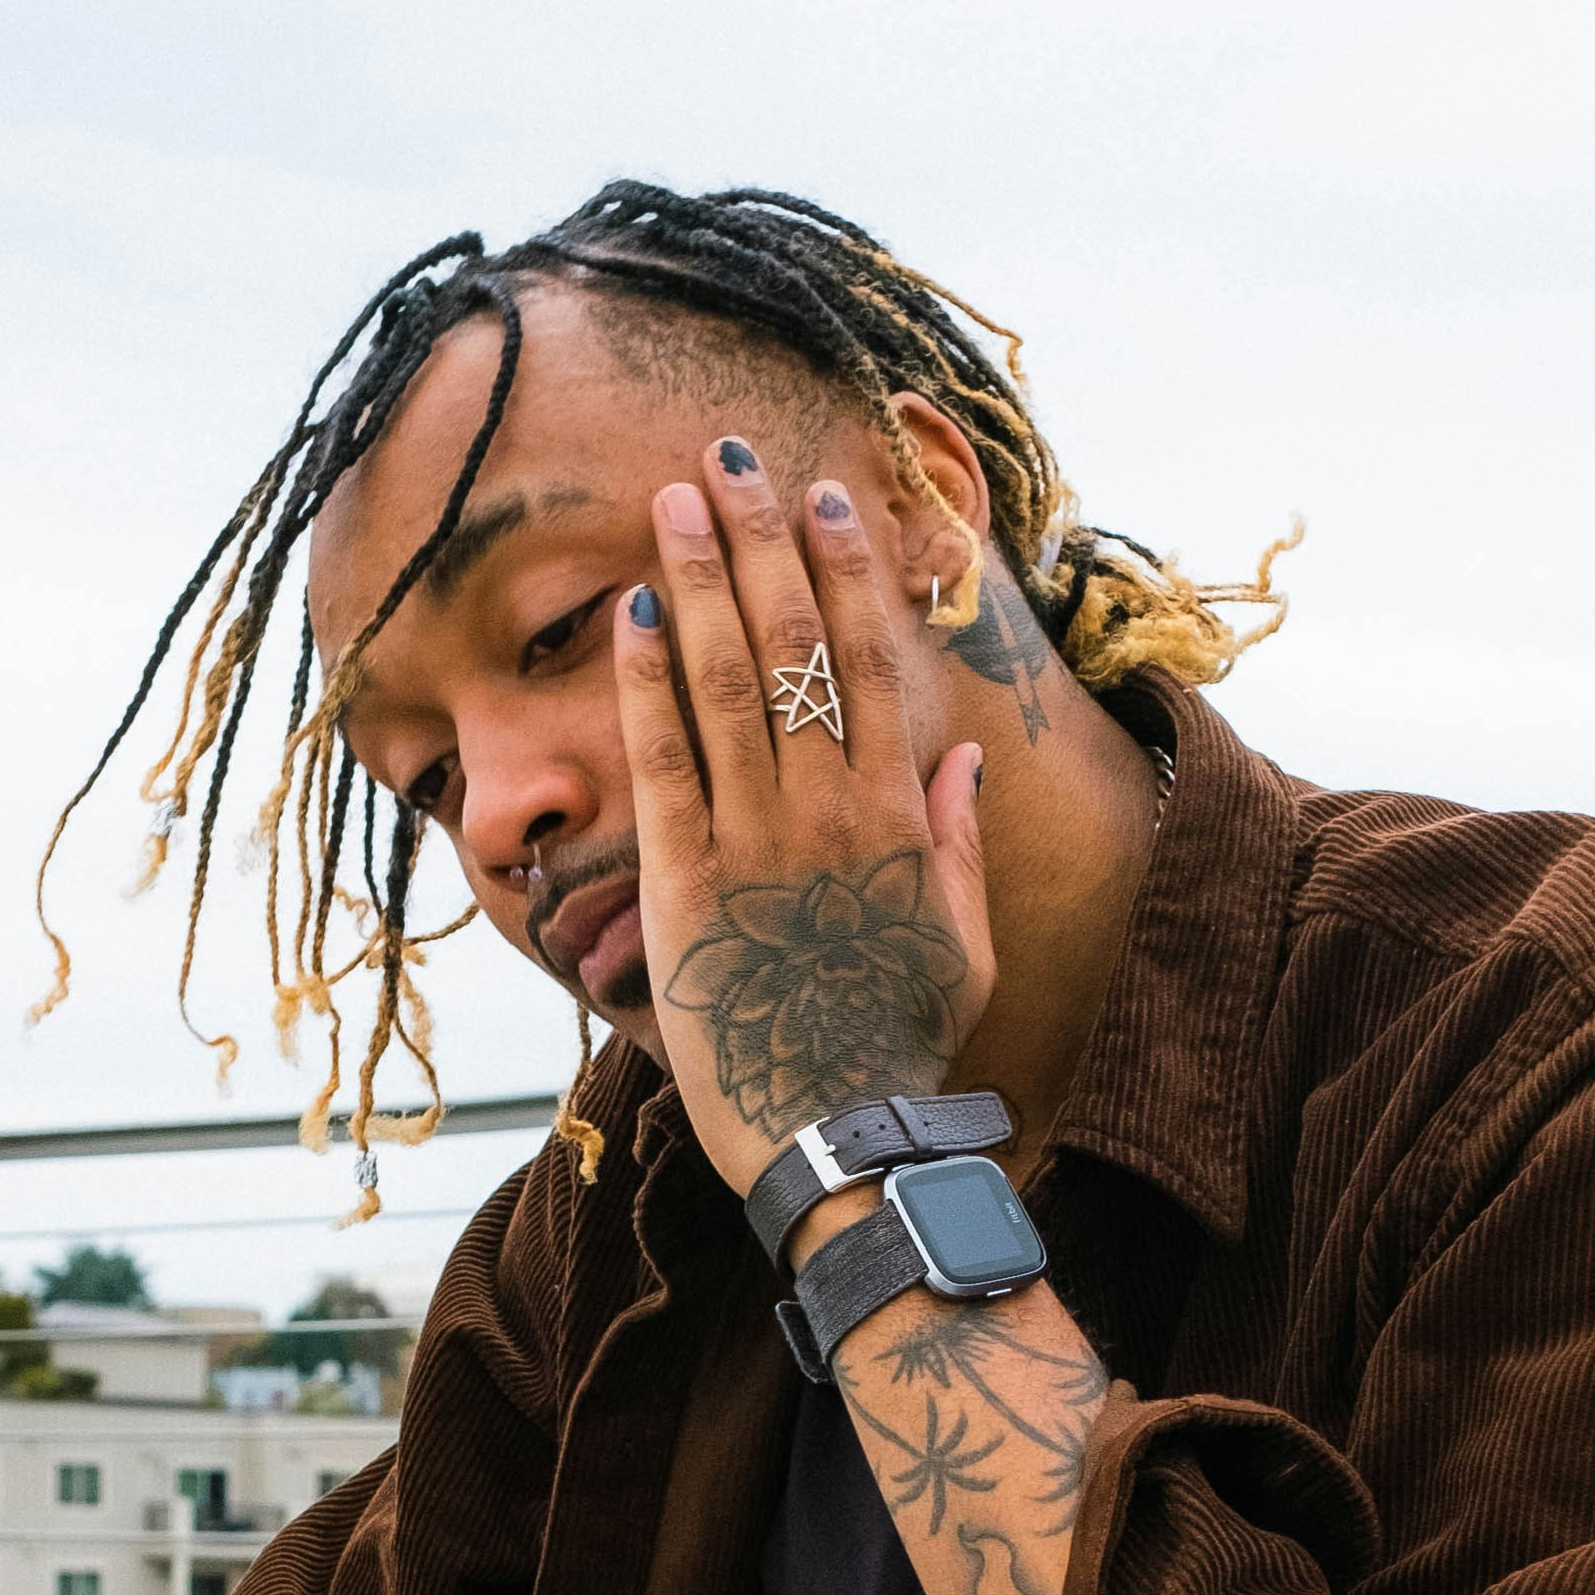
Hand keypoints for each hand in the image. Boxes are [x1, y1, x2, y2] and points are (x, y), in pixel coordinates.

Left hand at [614, 437, 996, 1202]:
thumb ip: (957, 842)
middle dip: (762, 543)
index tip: (825, 498)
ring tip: (675, 500)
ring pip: (723, 683)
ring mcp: (753, 840)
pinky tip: (632, 611)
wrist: (838, 1136)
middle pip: (792, 646)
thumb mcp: (963, 944)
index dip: (845, 570)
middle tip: (731, 457)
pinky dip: (643, 682)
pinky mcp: (684, 881)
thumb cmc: (900, 1046)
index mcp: (897, 815)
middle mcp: (826, 808)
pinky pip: (660, 761)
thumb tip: (957, 755)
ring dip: (698, 581)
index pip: (870, 661)